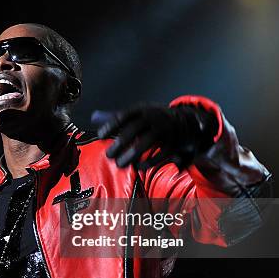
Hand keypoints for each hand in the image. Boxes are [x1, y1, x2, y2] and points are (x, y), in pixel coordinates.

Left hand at [91, 104, 217, 169]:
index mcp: (142, 110)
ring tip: (120, 164)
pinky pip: (160, 153)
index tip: (100, 136)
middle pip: (134, 130)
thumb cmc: (152, 119)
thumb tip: (94, 117)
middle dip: (120, 144)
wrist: (185, 121)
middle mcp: (153, 117)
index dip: (110, 126)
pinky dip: (148, 162)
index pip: (123, 116)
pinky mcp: (173, 143)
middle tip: (109, 155)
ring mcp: (164, 130)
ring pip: (146, 142)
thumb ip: (116, 117)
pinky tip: (138, 167)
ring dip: (132, 155)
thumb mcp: (137, 113)